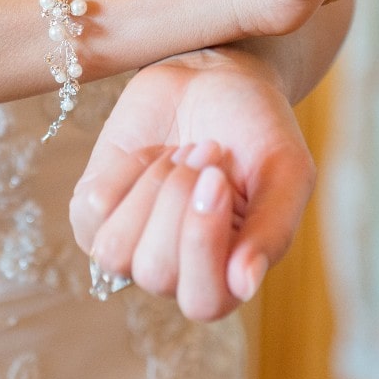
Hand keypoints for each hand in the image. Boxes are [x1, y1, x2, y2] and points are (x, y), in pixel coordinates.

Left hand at [70, 48, 314, 320]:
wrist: (214, 76)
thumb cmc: (257, 129)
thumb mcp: (286, 172)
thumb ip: (272, 231)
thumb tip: (246, 286)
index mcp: (228, 274)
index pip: (205, 302)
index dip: (203, 246)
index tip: (216, 179)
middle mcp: (175, 272)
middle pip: (156, 273)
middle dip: (178, 202)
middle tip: (207, 151)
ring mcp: (130, 245)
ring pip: (114, 251)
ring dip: (152, 188)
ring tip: (182, 153)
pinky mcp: (93, 213)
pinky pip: (92, 211)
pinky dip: (125, 169)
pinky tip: (153, 153)